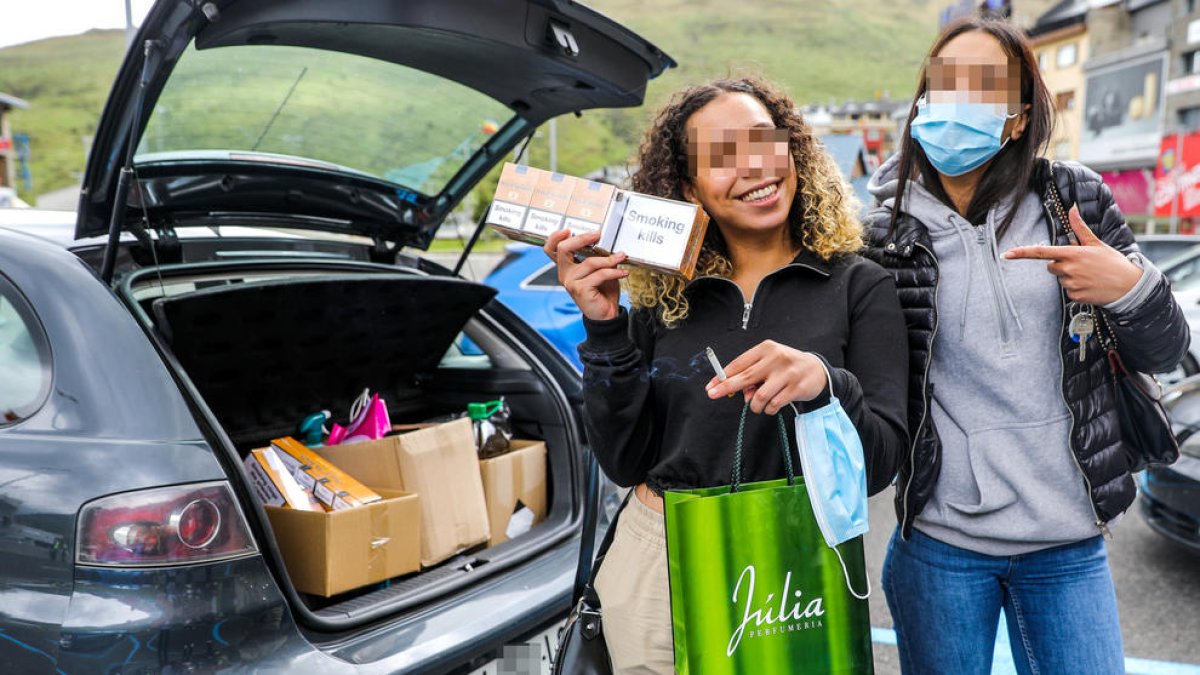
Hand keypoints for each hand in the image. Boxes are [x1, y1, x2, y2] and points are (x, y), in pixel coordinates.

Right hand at [543, 229, 627, 320]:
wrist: (606, 314)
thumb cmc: (602, 291)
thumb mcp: (600, 269)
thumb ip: (598, 256)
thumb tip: (607, 243)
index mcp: (566, 267)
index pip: (551, 249)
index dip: (555, 237)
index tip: (569, 229)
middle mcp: (565, 273)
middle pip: (564, 249)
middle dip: (582, 238)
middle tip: (598, 234)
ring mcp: (571, 282)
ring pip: (589, 262)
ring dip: (609, 259)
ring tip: (622, 257)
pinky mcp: (580, 290)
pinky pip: (599, 275)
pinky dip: (614, 272)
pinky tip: (623, 273)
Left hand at [704, 341, 827, 414]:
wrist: (817, 370)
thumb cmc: (786, 367)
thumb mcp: (769, 364)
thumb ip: (752, 375)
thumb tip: (737, 393)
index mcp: (766, 349)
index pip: (739, 363)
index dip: (722, 376)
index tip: (711, 386)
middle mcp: (776, 358)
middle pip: (745, 377)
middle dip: (726, 388)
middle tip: (713, 395)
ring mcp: (787, 373)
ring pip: (759, 395)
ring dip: (754, 405)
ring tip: (758, 405)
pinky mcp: (796, 388)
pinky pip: (773, 404)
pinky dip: (768, 409)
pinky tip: (771, 406)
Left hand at [1003, 204, 1142, 304]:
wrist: (1129, 285)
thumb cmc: (1112, 262)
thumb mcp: (1096, 243)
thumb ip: (1079, 228)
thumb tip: (1072, 208)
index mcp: (1072, 254)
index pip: (1041, 252)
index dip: (1022, 253)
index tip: (1006, 254)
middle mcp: (1068, 269)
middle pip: (1051, 266)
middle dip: (1062, 264)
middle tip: (1082, 265)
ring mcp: (1071, 284)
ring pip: (1060, 279)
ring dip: (1070, 277)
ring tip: (1089, 275)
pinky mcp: (1075, 296)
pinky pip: (1068, 291)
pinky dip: (1077, 288)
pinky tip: (1090, 285)